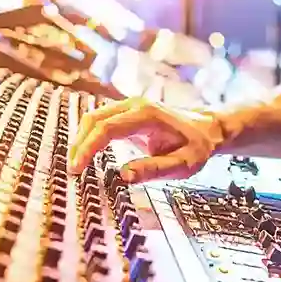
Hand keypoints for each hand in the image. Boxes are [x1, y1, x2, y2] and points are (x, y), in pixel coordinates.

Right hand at [68, 97, 224, 182]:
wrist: (208, 128)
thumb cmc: (197, 146)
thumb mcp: (184, 164)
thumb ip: (155, 169)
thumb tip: (123, 175)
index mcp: (148, 115)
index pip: (107, 128)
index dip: (88, 148)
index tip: (76, 168)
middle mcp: (136, 105)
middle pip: (94, 119)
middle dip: (79, 144)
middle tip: (73, 171)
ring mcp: (131, 106)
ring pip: (94, 118)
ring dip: (82, 140)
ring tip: (77, 165)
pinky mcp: (128, 113)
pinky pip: (101, 121)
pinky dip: (90, 136)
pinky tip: (86, 155)